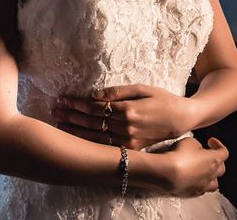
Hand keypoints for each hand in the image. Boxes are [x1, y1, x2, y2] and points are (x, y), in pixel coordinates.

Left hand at [52, 84, 193, 149]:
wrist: (182, 119)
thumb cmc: (163, 99)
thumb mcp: (142, 88)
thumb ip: (117, 92)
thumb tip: (95, 94)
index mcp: (128, 109)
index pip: (95, 107)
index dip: (77, 103)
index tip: (62, 99)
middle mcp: (126, 127)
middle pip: (91, 122)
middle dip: (71, 115)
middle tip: (55, 109)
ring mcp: (128, 140)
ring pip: (95, 136)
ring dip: (75, 129)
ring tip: (59, 123)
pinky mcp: (131, 148)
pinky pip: (105, 146)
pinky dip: (89, 142)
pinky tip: (77, 137)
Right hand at [161, 137, 227, 196]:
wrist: (167, 174)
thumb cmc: (179, 156)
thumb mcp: (189, 142)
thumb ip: (197, 145)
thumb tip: (197, 149)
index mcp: (213, 160)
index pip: (224, 152)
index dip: (218, 145)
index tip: (211, 141)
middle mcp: (211, 175)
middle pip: (221, 169)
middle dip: (216, 161)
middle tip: (207, 155)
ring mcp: (202, 186)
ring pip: (214, 184)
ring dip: (211, 176)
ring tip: (203, 171)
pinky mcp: (192, 193)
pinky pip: (201, 190)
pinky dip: (199, 184)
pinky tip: (193, 179)